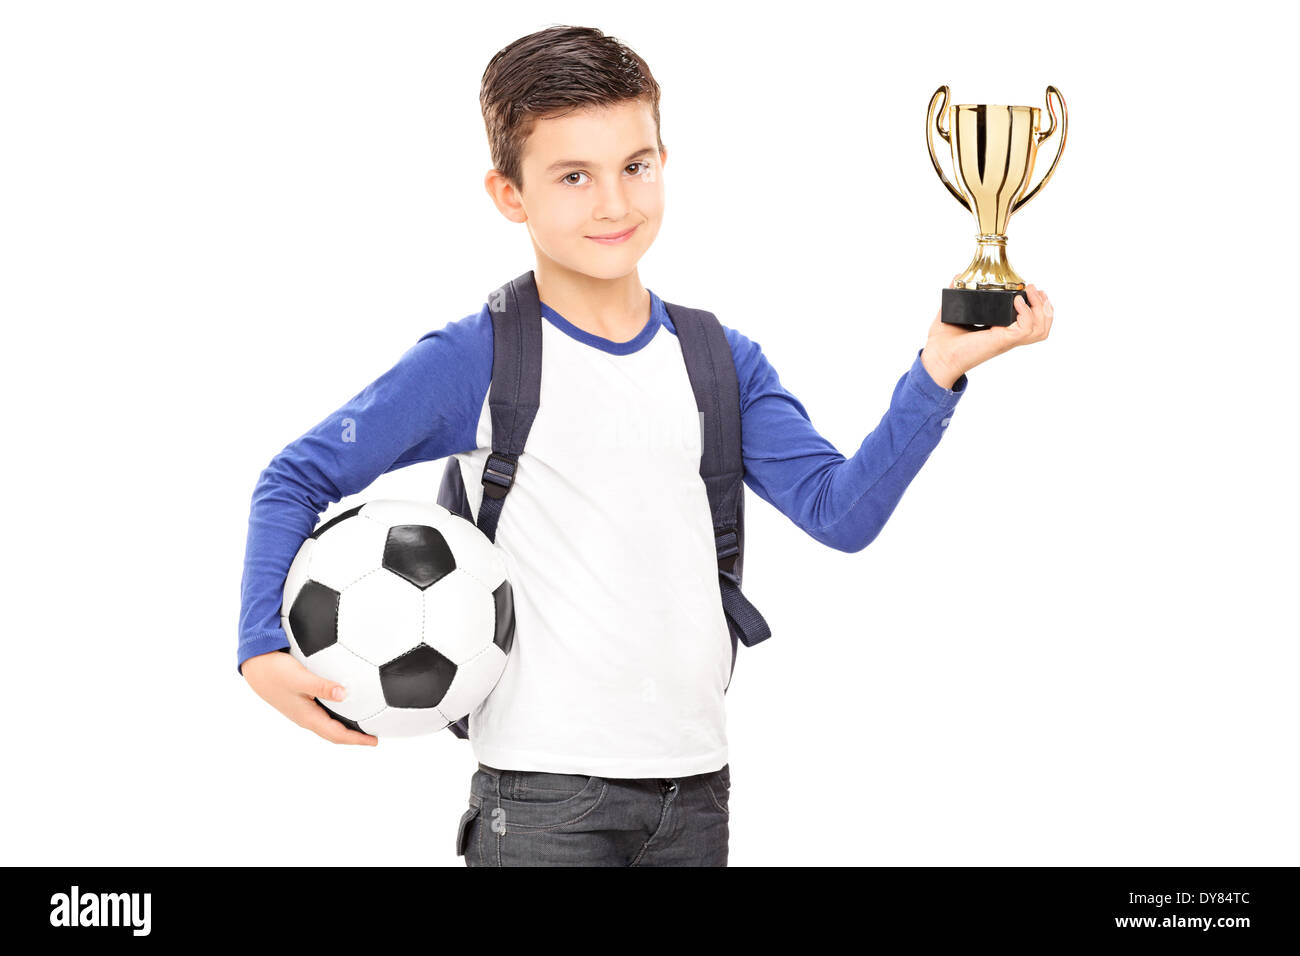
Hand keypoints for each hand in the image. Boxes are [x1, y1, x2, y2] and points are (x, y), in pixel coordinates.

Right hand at [242, 649, 378, 745]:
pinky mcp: (301, 701)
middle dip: (354, 737)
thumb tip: (344, 694)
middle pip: (334, 733)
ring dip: (346, 727)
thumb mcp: (300, 677)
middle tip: (374, 734)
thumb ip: (321, 686)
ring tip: (364, 722)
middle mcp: (306, 717)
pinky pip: (324, 713)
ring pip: (329, 724)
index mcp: (307, 717)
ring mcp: (303, 710)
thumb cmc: (275, 671)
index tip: (375, 740)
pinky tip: (347, 703)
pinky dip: (338, 714)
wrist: (254, 666)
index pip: (336, 734)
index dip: (355, 739)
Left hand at [920, 275, 1054, 387]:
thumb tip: (957, 276)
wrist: (937, 354)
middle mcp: (1007, 335)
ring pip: (1039, 330)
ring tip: (1029, 293)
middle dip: (1045, 307)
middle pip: (1042, 327)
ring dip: (1040, 308)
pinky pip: (1025, 328)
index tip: (1032, 290)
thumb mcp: (954, 311)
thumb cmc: (943, 340)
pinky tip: (1016, 301)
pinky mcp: (1002, 340)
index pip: (1031, 323)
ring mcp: (1006, 339)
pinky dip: (1026, 313)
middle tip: (1036, 291)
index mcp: (1001, 330)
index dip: (1037, 307)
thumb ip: (957, 294)